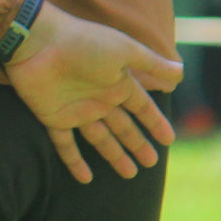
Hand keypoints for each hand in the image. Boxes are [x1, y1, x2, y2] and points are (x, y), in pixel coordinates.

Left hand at [5, 0, 180, 183]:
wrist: (38, 41)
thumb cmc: (84, 42)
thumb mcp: (125, 50)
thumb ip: (152, 64)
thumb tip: (181, 72)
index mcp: (117, 82)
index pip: (142, 108)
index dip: (155, 123)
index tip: (169, 140)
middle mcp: (99, 98)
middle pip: (123, 126)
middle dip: (138, 144)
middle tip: (152, 163)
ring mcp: (76, 109)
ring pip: (99, 139)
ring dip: (114, 155)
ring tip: (130, 175)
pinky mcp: (53, 118)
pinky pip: (65, 145)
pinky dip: (74, 162)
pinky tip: (85, 179)